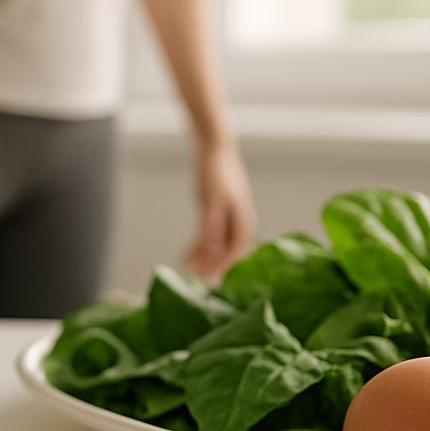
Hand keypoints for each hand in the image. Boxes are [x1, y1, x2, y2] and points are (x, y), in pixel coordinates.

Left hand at [184, 144, 255, 281]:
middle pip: (225, 250)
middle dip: (212, 265)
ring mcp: (226, 218)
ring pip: (215, 244)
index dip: (222, 266)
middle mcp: (237, 222)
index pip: (234, 251)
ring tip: (188, 269)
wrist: (214, 150)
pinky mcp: (214, 212)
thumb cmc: (216, 174)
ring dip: (203, 257)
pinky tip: (186, 255)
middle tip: (198, 280)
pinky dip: (197, 245)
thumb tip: (211, 253)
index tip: (211, 279)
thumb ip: (212, 228)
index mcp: (243, 221)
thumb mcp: (212, 203)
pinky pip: (207, 234)